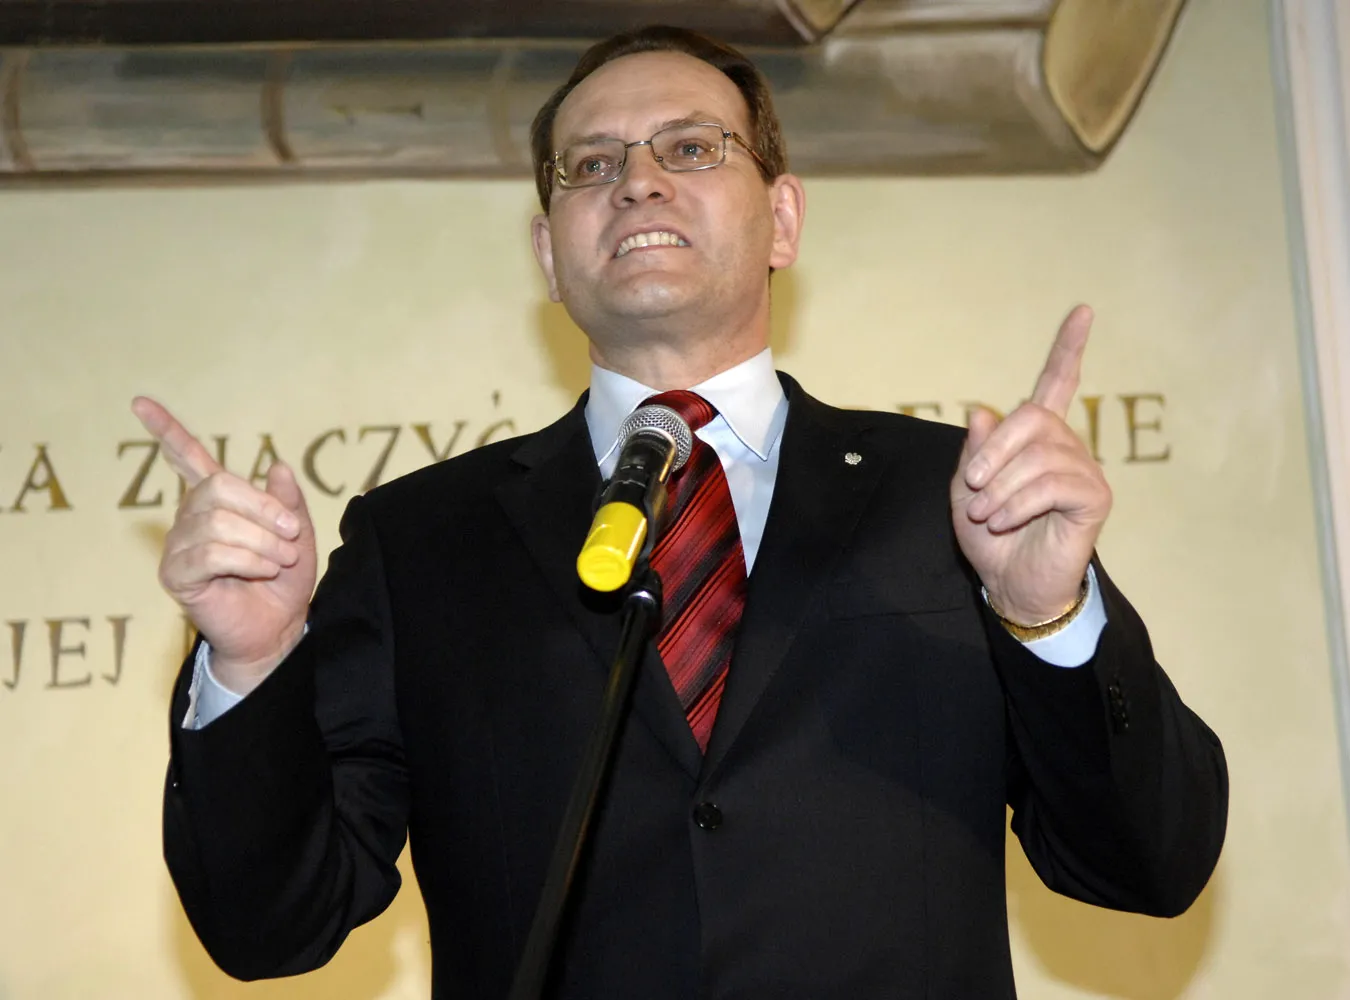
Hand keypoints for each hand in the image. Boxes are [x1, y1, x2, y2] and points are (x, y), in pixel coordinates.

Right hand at [132, 397, 316, 693]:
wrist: (279, 627)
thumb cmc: (284, 580)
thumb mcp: (296, 534)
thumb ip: (288, 501)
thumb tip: (277, 466)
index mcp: (217, 501)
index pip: (186, 458)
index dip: (166, 430)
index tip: (140, 402)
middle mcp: (191, 517)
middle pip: (218, 488)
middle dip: (263, 509)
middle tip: (291, 535)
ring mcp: (179, 545)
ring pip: (217, 522)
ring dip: (260, 541)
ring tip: (280, 560)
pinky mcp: (176, 574)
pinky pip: (209, 553)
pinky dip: (246, 560)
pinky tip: (261, 571)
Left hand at [950, 306, 1111, 624]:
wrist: (1011, 584)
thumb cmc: (989, 537)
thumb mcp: (965, 489)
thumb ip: (975, 451)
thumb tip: (982, 411)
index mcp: (1037, 438)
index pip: (1057, 383)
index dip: (1069, 348)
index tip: (1084, 311)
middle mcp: (1067, 445)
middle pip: (1032, 417)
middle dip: (993, 452)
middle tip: (972, 490)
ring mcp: (1083, 470)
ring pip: (1038, 454)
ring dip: (1000, 487)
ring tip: (986, 515)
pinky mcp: (1093, 498)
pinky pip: (1051, 484)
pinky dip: (1016, 504)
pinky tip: (1004, 523)